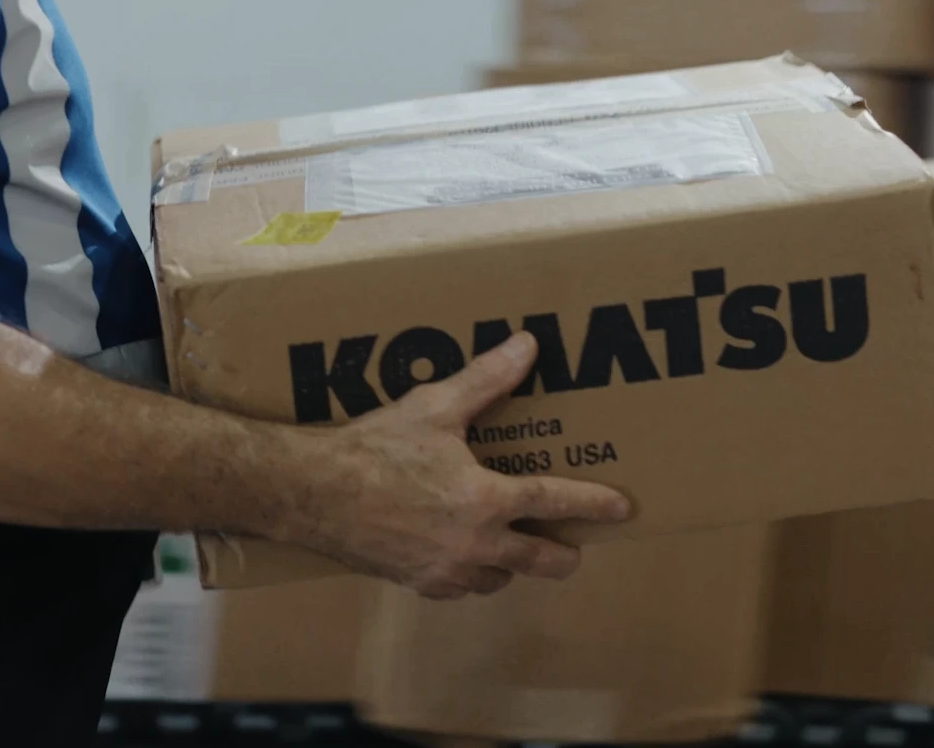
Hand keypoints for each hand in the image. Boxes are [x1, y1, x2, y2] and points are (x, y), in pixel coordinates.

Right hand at [284, 333, 631, 598]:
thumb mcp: (434, 406)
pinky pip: (459, 586)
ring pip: (498, 577)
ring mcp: (445, 570)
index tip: (620, 509)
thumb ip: (486, 380)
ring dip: (511, 562)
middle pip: (539, 560)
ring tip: (512, 543)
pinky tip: (461, 554)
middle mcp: (474, 545)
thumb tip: (527, 346)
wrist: (313, 495)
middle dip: (562, 554)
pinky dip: (469, 573)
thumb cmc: (373, 449)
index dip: (592, 503)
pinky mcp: (417, 583)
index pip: (554, 501)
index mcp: (485, 501)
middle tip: (572, 546)